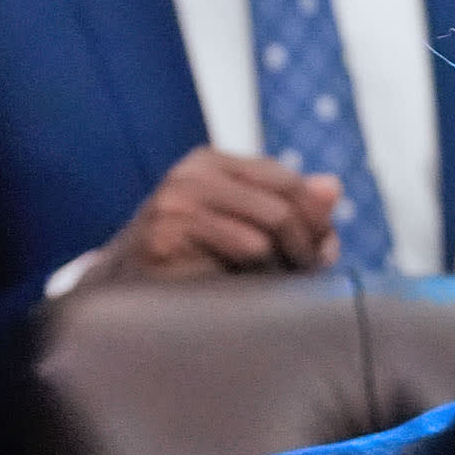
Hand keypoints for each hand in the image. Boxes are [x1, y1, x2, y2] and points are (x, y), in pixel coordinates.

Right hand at [86, 148, 341, 283]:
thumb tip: (333, 188)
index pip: (286, 180)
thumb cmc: (185, 261)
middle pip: (283, 204)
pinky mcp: (166, 234)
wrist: (121, 291)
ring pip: (269, 225)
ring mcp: (176, 201)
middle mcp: (192, 173)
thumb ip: (285, 207)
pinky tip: (251, 290)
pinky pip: (244, 248)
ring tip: (281, 286)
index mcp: (211, 163)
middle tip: (309, 276)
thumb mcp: (238, 227)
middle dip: (307, 244)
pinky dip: (259, 272)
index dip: (315, 218)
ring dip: (285, 263)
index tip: (324, 253)